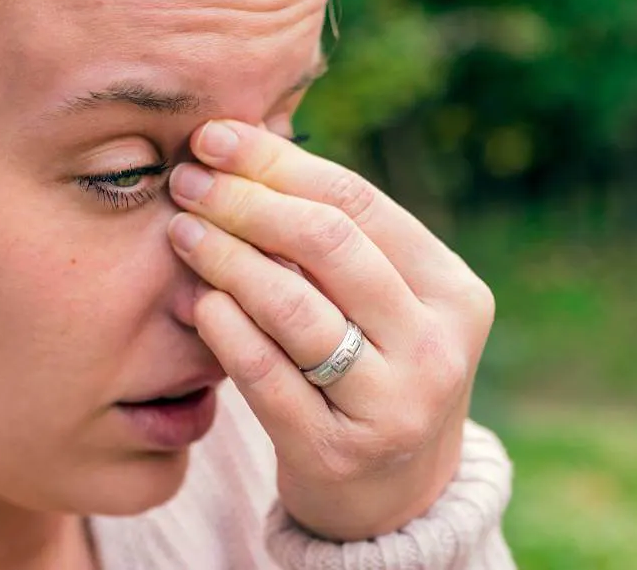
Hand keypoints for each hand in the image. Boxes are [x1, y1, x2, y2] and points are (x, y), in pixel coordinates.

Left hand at [166, 120, 494, 541]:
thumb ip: (337, 238)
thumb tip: (243, 141)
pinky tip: (195, 301)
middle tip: (187, 183)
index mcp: (454, 291)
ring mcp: (393, 404)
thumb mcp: (384, 305)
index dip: (279, 163)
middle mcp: (436, 346)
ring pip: (295, 308)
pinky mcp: (338, 452)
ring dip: (226, 258)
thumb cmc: (374, 373)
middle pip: (329, 245)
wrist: (393, 499)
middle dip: (246, 202)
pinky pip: (267, 375)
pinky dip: (224, 329)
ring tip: (181, 232)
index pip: (359, 203)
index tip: (213, 137)